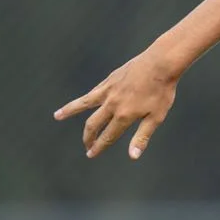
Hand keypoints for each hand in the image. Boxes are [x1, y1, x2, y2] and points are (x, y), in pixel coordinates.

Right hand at [54, 50, 179, 159]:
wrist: (161, 63)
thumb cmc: (162, 91)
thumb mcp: (156, 117)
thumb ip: (142, 137)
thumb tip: (133, 156)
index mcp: (124, 116)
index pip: (107, 136)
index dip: (98, 147)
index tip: (91, 154)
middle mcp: (112, 104)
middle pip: (93, 124)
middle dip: (88, 137)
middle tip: (86, 145)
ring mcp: (109, 90)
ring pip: (84, 103)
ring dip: (69, 110)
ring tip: (57, 116)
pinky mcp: (110, 80)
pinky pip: (94, 92)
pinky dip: (86, 98)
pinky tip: (82, 101)